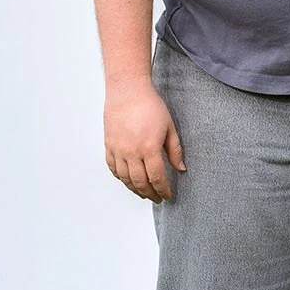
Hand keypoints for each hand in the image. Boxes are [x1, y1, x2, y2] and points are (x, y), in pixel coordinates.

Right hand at [103, 79, 186, 201]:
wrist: (127, 91)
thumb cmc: (149, 105)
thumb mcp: (169, 127)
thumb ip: (175, 150)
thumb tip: (181, 168)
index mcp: (149, 148)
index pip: (157, 177)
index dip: (163, 190)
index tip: (167, 195)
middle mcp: (132, 152)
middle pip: (140, 182)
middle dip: (150, 194)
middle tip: (156, 198)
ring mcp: (118, 150)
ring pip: (125, 178)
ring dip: (135, 189)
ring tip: (143, 193)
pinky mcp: (109, 145)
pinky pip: (113, 168)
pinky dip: (120, 178)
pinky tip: (127, 180)